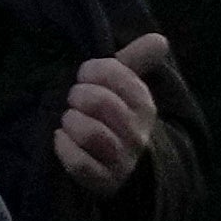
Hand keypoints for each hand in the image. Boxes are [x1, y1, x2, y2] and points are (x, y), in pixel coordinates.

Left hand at [48, 33, 171, 200]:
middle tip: (73, 99)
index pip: (121, 77)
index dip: (95, 70)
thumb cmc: (116, 117)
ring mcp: (121, 160)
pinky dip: (65, 148)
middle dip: (78, 95)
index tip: (85, 75)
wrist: (119, 167)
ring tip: (68, 120)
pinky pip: (81, 164)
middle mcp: (137, 134)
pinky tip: (60, 139)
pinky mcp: (103, 182)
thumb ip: (137, 60)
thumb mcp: (126, 87)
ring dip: (71, 122)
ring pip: (92, 134)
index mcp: (144, 105)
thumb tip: (160, 39)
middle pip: (102, 103)